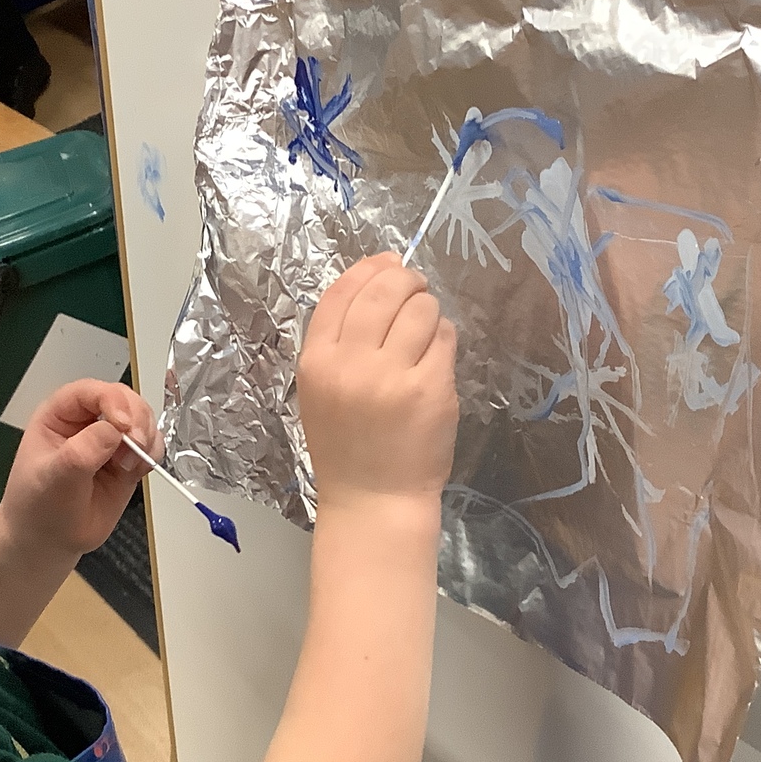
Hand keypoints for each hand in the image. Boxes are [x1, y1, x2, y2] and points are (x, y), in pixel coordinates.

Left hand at [0, 381, 155, 559]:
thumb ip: (81, 453)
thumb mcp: (54, 479)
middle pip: (123, 399)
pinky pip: (150, 445)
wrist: (48, 540)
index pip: (89, 392)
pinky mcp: (127, 459)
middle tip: (137, 446)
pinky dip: (152, 453)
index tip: (123, 426)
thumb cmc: (39, 507)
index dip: (112, 401)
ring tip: (132, 465)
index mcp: (59, 415)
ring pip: (142, 418)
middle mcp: (86, 421)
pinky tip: (138, 471)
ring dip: (147, 436)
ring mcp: (109, 439)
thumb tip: (114, 429)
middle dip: (136, 419)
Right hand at [298, 254, 457, 509]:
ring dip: (428, 309)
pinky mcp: (431, 390)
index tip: (388, 262)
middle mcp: (351, 365)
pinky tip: (435, 355)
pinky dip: (443, 337)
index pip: (341, 293)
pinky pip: (444, 338)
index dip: (368, 268)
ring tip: (424, 330)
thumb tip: (380, 276)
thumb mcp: (321, 390)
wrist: (373, 499)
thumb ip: (339, 340)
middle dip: (405, 279)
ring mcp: (393, 378)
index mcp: (316, 363)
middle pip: (383, 292)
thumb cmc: (347, 446)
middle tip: (415, 287)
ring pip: (420, 310)